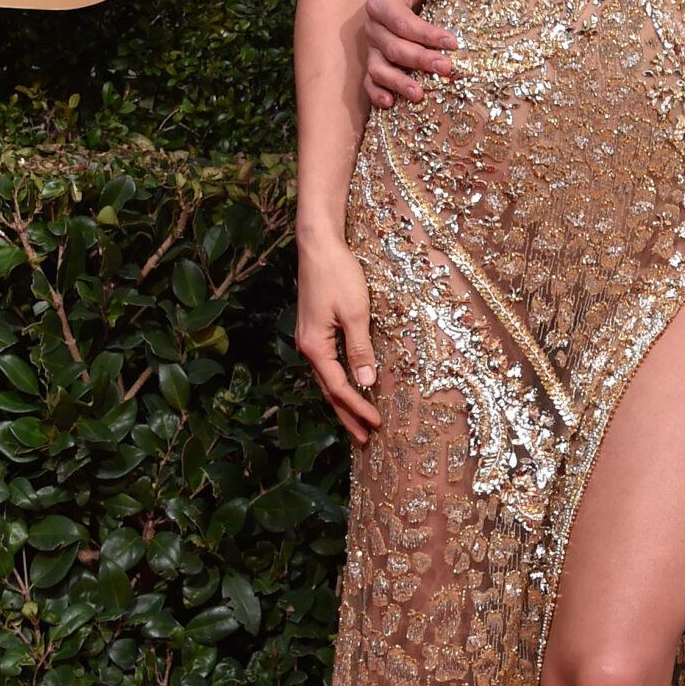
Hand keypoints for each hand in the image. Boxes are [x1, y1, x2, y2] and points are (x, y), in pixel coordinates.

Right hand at [296, 237, 381, 443]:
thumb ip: (360, 349)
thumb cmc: (338, 274)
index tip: (377, 425)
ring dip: (343, 402)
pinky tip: (350, 387)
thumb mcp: (355, 313)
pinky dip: (339, 382)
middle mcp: (307, 347)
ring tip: (358, 423)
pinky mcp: (314, 330)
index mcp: (315, 346)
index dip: (357, 408)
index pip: (338, 388)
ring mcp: (309, 339)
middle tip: (365, 439)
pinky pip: (327, 365)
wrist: (318, 245)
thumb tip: (367, 382)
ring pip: (326, 379)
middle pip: (328, 391)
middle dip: (347, 416)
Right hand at [363, 0, 457, 107]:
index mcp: (383, 2)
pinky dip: (377, 94)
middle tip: (447, 69)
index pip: (402, 22)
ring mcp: (373, 47)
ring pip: (378, 69)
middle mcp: (374, 26)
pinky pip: (370, 82)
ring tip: (419, 94)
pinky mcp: (376, 61)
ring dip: (398, 82)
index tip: (453, 43)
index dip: (426, 34)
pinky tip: (391, 103)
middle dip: (420, 60)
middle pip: (394, 48)